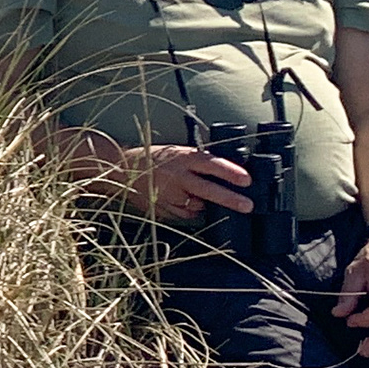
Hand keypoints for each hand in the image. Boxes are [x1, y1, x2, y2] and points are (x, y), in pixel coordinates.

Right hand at [73, 136, 256, 219]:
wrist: (121, 169)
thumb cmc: (155, 159)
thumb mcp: (178, 153)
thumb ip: (199, 162)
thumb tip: (228, 172)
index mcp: (182, 158)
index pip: (211, 164)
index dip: (230, 172)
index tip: (247, 180)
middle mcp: (176, 177)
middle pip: (208, 190)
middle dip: (230, 199)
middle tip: (247, 205)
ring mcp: (168, 194)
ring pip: (196, 206)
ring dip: (204, 205)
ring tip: (200, 197)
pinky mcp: (161, 208)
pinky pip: (183, 214)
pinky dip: (189, 211)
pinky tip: (185, 203)